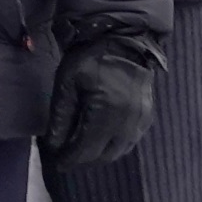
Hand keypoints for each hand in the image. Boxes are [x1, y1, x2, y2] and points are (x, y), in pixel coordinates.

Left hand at [42, 33, 160, 165]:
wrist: (123, 39)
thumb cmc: (90, 58)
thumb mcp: (67, 83)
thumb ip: (61, 116)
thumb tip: (54, 144)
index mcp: (107, 114)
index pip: (87, 149)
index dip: (70, 159)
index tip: (57, 162)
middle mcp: (128, 123)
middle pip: (104, 155)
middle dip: (84, 159)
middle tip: (67, 156)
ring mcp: (141, 120)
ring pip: (119, 151)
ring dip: (100, 154)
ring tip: (82, 149)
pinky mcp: (147, 116)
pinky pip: (131, 141)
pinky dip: (115, 145)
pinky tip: (102, 139)